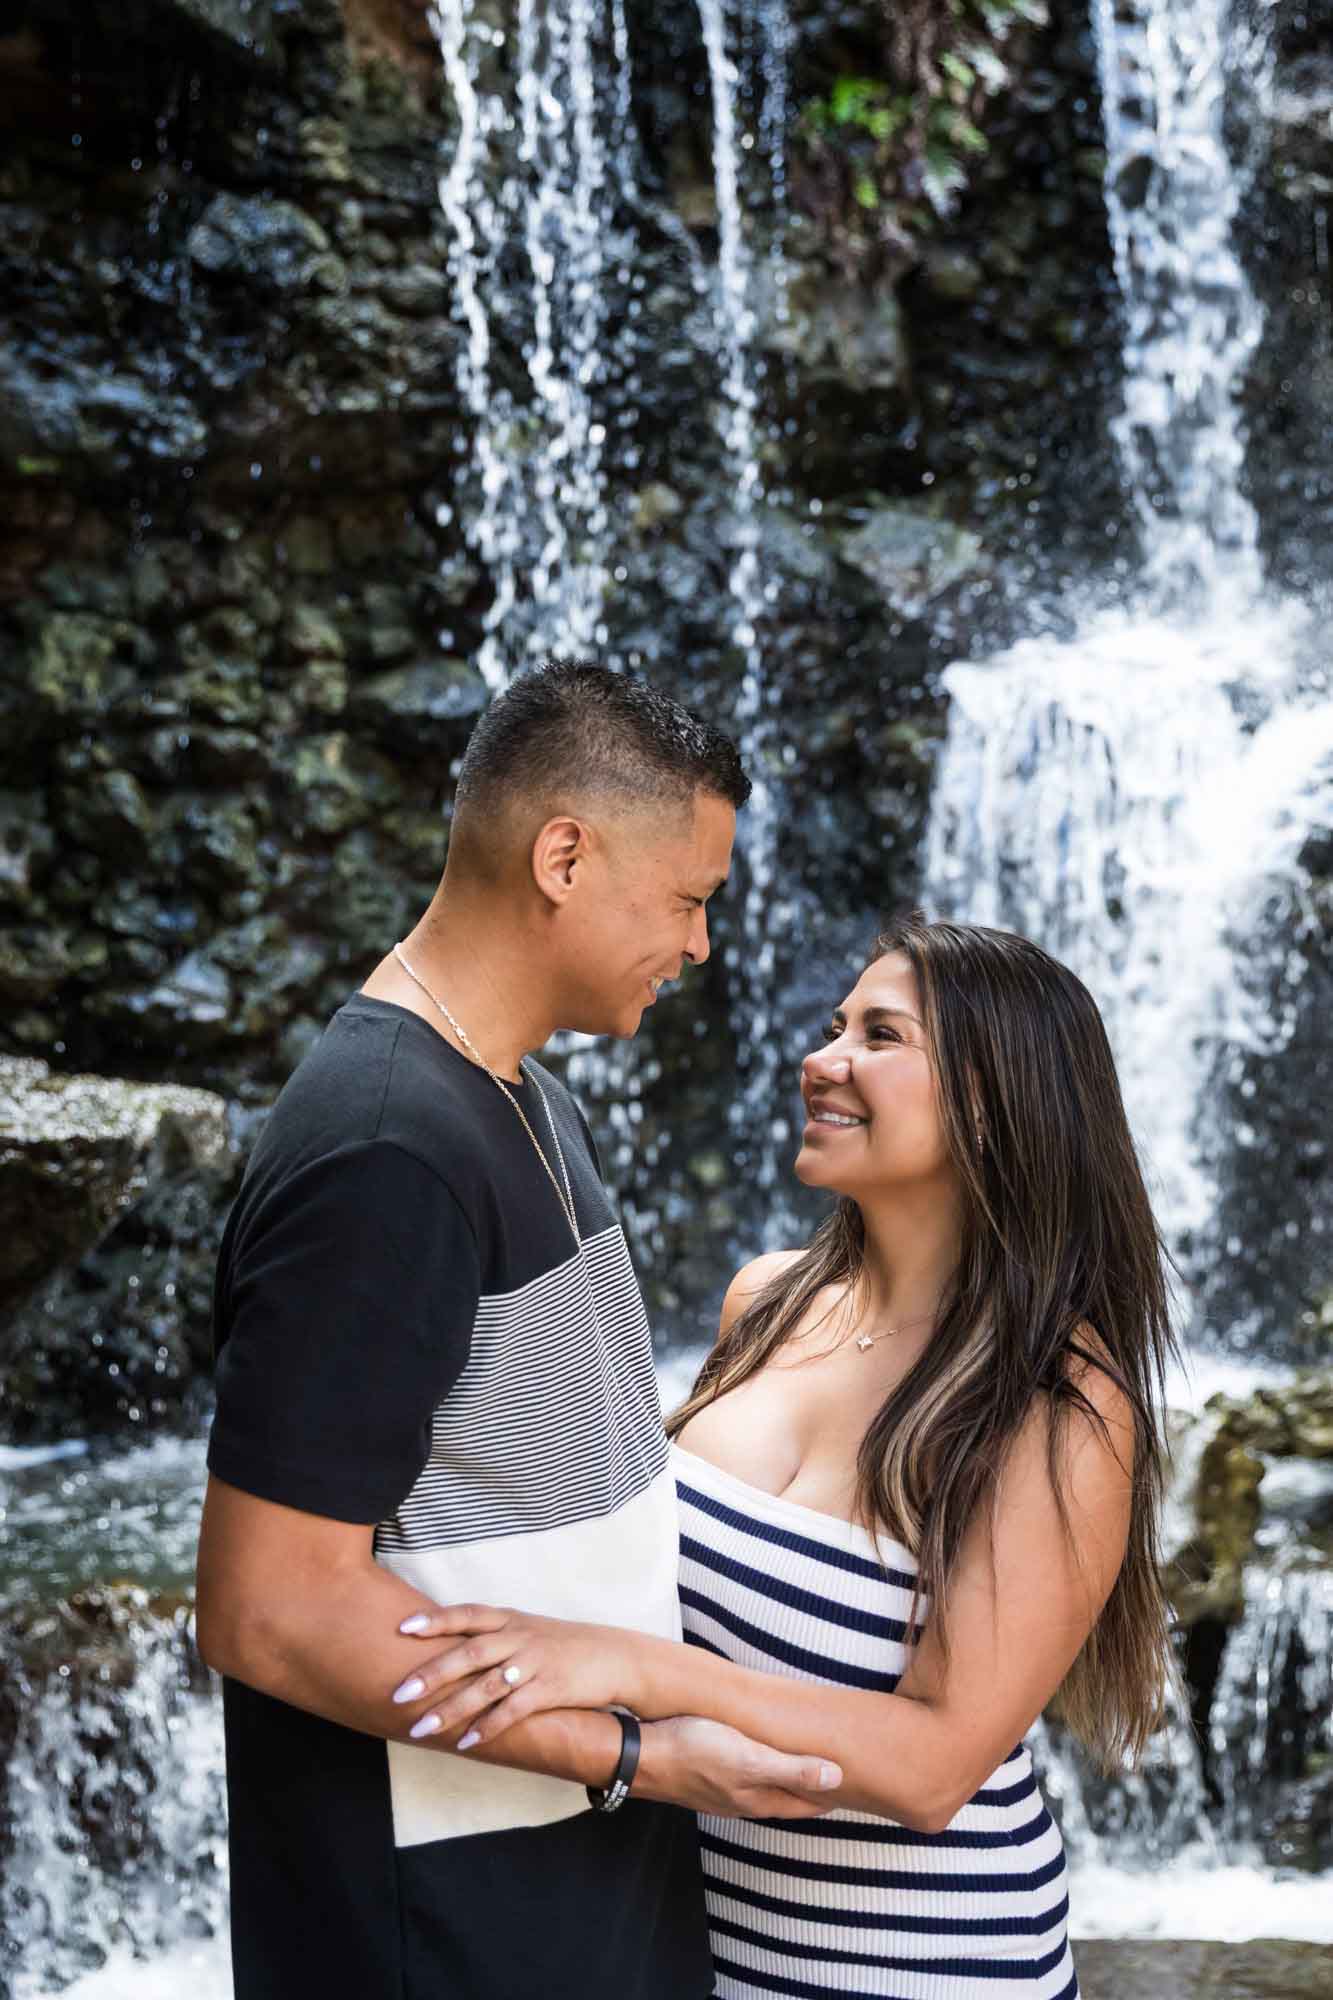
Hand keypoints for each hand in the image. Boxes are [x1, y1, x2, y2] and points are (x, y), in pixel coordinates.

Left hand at [391, 1603, 642, 1748]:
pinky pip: (513, 1711)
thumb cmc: (562, 1645)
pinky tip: (466, 1743)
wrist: (614, 1656)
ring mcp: (535, 1663)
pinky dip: (488, 1727)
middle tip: (398, 1692)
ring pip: (485, 1686)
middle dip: (431, 1673)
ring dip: (451, 1709)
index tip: (402, 1628)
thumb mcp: (527, 1629)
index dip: (435, 1620)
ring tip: (421, 1728)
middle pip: (469, 1652)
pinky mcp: (550, 1689)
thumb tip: (447, 1649)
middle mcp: (519, 1637)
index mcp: (511, 1619)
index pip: (467, 1614)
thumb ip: (493, 1636)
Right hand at [637, 1715, 842, 1819]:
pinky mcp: (705, 1777)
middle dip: (811, 1789)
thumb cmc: (695, 1751)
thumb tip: (837, 1779)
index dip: (830, 1795)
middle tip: (835, 1773)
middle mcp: (743, 1801)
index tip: (854, 1786)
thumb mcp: (750, 1758)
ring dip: (785, 1779)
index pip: (806, 1803)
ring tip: (803, 1763)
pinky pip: (743, 1777)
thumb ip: (793, 1769)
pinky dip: (760, 1769)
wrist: (642, 1757)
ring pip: (764, 1789)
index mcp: (759, 1799)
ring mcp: (722, 1792)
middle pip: (787, 1798)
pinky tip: (756, 1755)